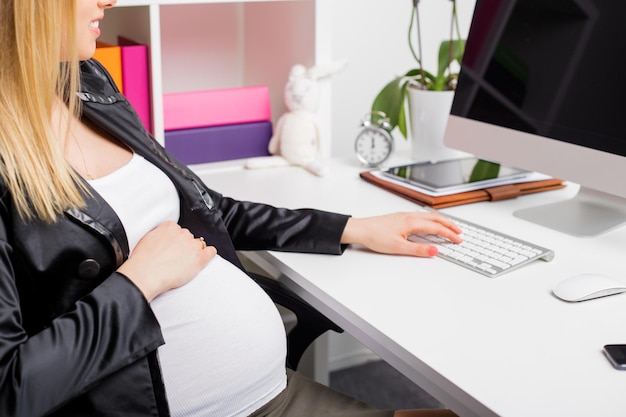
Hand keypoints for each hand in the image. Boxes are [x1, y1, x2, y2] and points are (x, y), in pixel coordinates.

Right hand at [117, 221, 215, 301]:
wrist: (146, 274)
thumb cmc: (143, 261)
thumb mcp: (147, 239)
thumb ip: (159, 234)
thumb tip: (162, 238)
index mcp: (170, 227)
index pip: (178, 230)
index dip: (175, 240)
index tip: (173, 247)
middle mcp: (183, 234)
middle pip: (188, 237)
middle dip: (184, 246)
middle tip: (176, 257)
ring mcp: (192, 245)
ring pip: (199, 245)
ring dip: (193, 252)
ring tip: (183, 263)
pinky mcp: (200, 258)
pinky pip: (211, 251)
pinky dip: (209, 254)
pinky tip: (204, 258)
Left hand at [341, 212, 461, 256]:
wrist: (360, 229)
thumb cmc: (375, 236)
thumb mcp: (398, 248)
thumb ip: (418, 250)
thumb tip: (434, 251)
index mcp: (411, 222)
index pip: (436, 227)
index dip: (449, 234)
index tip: (459, 240)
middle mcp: (410, 216)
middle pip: (436, 218)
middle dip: (450, 225)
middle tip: (460, 232)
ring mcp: (405, 215)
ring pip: (429, 216)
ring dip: (441, 221)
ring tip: (449, 228)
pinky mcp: (400, 217)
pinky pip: (422, 216)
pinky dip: (432, 220)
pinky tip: (430, 224)